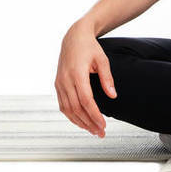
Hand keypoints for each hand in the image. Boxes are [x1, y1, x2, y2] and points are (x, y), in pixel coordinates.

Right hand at [55, 20, 115, 136]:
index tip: (103, 124)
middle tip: (101, 133)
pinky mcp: (57, 85)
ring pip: (67, 109)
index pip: (85, 100)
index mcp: (77, 74)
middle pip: (76, 108)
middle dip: (89, 122)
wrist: (73, 38)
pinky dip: (71, 116)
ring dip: (80, 122)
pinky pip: (63, 105)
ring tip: (93, 130)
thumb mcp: (102, 60)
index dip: (94, 114)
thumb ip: (107, 78)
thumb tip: (113, 96)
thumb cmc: (90, 48)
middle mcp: (65, 81)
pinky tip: (81, 122)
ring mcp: (59, 84)